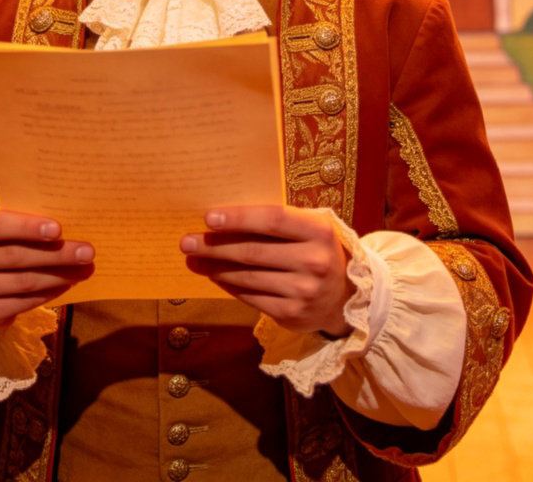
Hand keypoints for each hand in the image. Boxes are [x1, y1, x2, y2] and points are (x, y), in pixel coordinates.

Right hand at [0, 208, 93, 339]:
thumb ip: (23, 223)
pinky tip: (67, 284)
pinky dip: (50, 293)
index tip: (59, 229)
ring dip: (60, 276)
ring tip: (85, 269)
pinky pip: (23, 303)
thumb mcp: (0, 229)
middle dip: (57, 254)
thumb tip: (71, 225)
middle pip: (16, 256)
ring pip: (24, 281)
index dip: (27, 226)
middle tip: (88, 252)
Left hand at [180, 205, 354, 336]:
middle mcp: (314, 261)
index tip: (208, 217)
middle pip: (253, 251)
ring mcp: (304, 292)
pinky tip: (213, 275)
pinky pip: (250, 298)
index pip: (273, 220)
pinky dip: (228, 285)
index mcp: (319, 231)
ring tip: (193, 258)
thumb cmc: (317, 249)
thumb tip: (223, 218)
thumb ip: (276, 222)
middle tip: (187, 241)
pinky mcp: (292, 315)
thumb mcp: (308, 228)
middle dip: (215, 246)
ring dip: (214, 267)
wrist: (345, 295)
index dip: (239, 218)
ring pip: (248, 277)